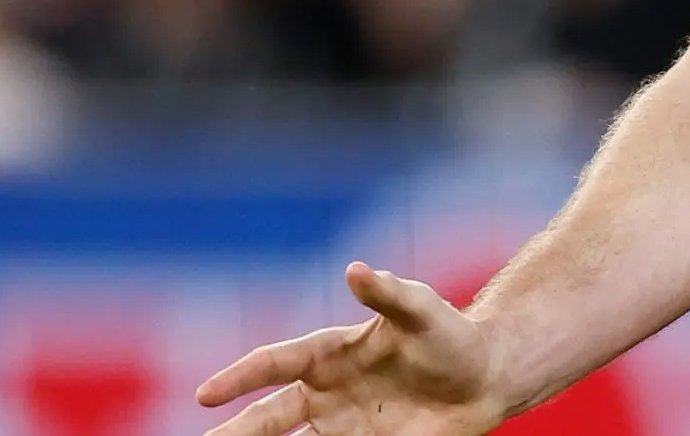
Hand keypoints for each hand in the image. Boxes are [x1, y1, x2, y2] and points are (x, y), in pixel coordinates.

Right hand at [197, 262, 508, 435]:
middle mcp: (324, 392)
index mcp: (329, 352)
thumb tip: (356, 269)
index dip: (237, 377)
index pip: (272, 363)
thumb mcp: (422, 309)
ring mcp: (340, 425)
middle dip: (234, 434)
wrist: (484, 377)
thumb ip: (388, 293)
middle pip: (267, 418)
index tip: (205, 395)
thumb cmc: (450, 335)